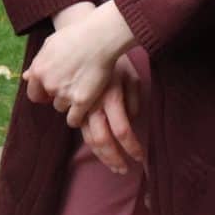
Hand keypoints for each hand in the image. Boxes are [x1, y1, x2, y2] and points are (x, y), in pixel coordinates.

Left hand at [24, 2, 135, 128]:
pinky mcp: (81, 101)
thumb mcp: (51, 44)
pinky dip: (78, 117)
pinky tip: (84, 107)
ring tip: (82, 89)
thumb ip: (38, 62)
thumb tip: (26, 77)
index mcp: (38, 70)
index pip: (33, 93)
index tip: (53, 90)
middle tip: (71, 85)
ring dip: (69, 102)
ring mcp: (64, 93)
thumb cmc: (76, 36)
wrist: (99, 37)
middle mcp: (48, 84)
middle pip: (49, 101)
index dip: (43, 93)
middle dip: (57, 96)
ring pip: (61, 107)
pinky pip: (73, 119)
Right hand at [80, 55, 144, 173]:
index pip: (122, 130)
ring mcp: (81, 107)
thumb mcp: (131, 76)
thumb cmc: (114, 60)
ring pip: (89, 139)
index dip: (131, 146)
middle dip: (114, 159)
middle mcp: (94, 105)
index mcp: (111, 97)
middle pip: (103, 140)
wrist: (86, 44)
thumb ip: (134, 98)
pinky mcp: (74, 106)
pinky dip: (90, 144)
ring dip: (103, 156)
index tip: (140, 157)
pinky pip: (80, 130)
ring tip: (115, 167)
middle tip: (124, 170)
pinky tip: (99, 151)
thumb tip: (132, 117)